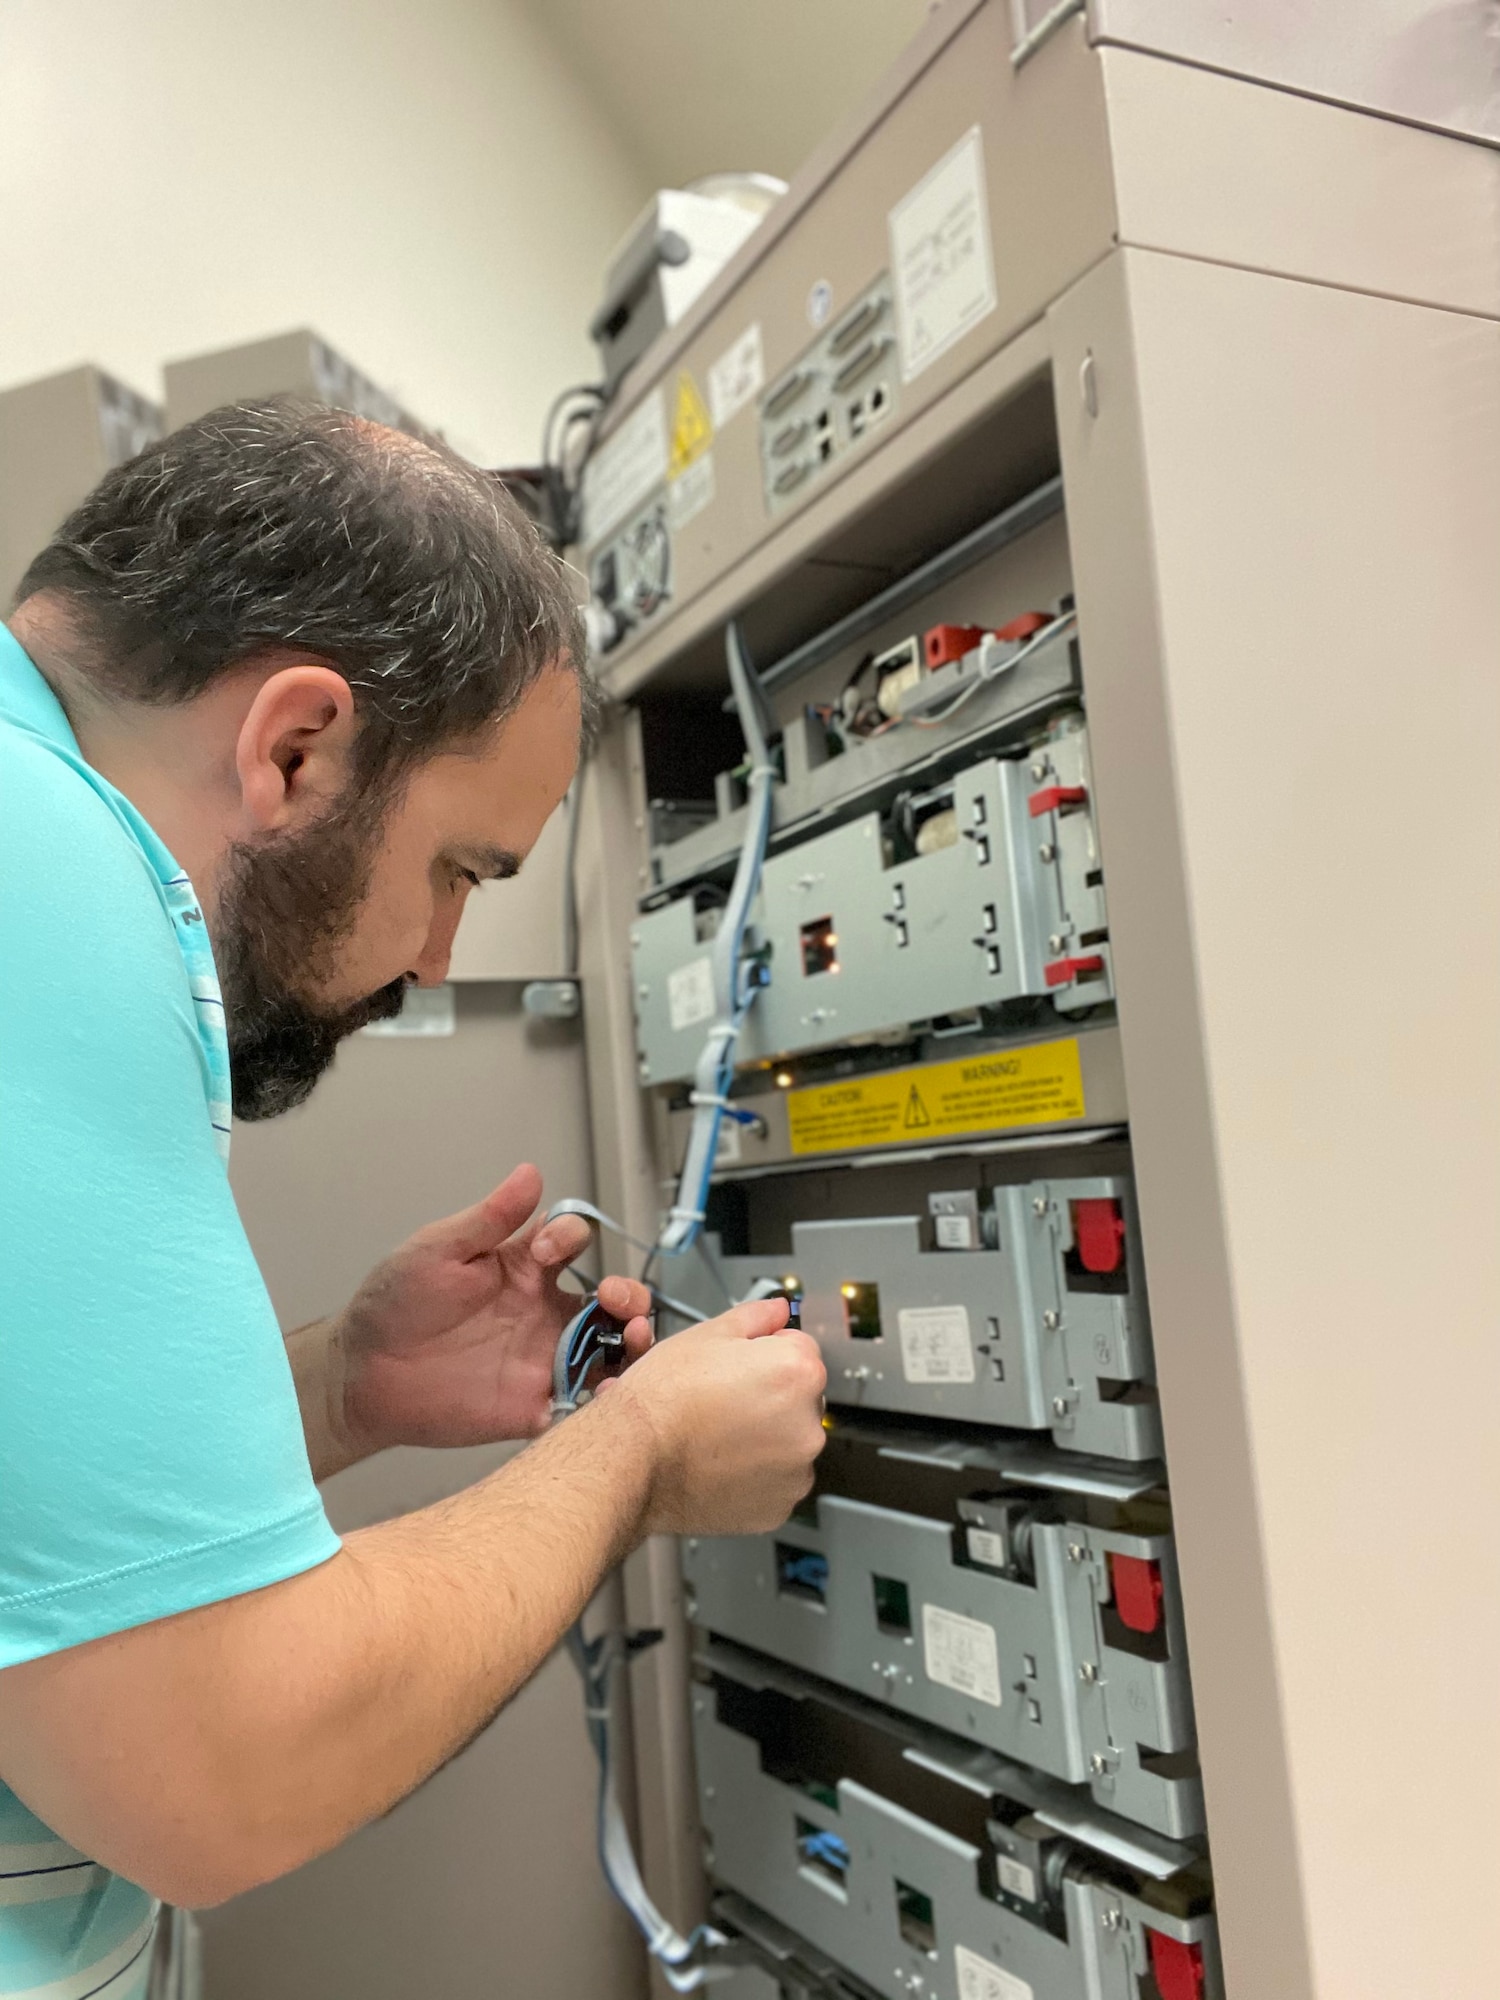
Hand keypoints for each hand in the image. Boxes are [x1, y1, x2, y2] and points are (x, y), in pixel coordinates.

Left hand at [329, 1164, 652, 1454]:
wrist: (363, 1374)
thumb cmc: (394, 1303)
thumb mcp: (438, 1249)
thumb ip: (489, 1218)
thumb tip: (531, 1172)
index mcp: (523, 1269)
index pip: (572, 1242)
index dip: (569, 1238)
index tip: (543, 1252)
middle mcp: (543, 1312)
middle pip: (613, 1299)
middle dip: (630, 1295)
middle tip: (617, 1300)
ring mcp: (543, 1359)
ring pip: (611, 1350)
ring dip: (634, 1344)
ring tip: (633, 1340)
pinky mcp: (534, 1404)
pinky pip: (584, 1403)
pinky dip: (607, 1398)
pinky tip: (609, 1392)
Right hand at [610, 1296, 827, 1536]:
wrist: (634, 1456)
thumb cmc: (664, 1398)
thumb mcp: (707, 1335)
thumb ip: (756, 1317)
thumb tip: (779, 1309)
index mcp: (798, 1373)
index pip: (799, 1348)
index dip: (763, 1352)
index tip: (737, 1367)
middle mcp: (807, 1424)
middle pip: (799, 1397)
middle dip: (771, 1395)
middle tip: (723, 1400)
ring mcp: (795, 1470)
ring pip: (788, 1441)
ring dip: (765, 1437)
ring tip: (718, 1434)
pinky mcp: (778, 1506)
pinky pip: (776, 1481)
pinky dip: (755, 1474)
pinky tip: (721, 1462)